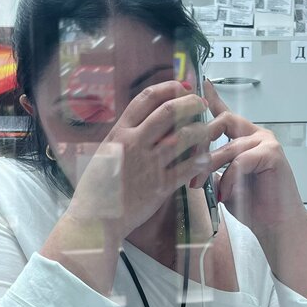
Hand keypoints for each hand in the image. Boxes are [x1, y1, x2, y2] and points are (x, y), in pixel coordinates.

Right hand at [66, 80, 218, 236]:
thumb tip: (142, 122)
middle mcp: (135, 143)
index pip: (146, 98)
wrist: (96, 219)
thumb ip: (124, 136)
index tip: (182, 87)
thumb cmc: (98, 187)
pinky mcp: (160, 186)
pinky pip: (187, 168)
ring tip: (209, 129)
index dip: (168, 88)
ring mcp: (149, 164)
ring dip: (201, 130)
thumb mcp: (105, 153)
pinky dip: (200, 160)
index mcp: (120, 133)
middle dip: (190, 103)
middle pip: (169, 112)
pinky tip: (206, 158)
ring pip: (183, 137)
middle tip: (201, 105)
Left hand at [196, 80, 303, 233]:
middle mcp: (256, 135)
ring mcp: (267, 142)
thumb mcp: (224, 183)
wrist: (277, 226)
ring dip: (208, 167)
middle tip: (186, 162)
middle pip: (222, 121)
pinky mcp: (273, 154)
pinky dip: (230, 179)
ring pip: (228, 146)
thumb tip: (191, 161)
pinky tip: (226, 194)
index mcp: (244, 138)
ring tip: (198, 185)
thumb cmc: (252, 206)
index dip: (211, 98)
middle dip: (199, 141)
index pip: (225, 113)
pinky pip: (241, 161)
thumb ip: (212, 167)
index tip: (198, 82)